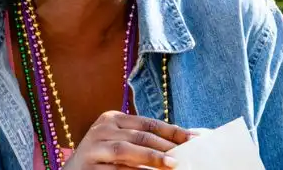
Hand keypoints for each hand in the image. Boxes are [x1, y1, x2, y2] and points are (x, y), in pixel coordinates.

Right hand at [61, 111, 193, 169]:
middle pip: (140, 136)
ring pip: (127, 151)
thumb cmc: (104, 157)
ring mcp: (93, 148)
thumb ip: (144, 139)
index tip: (194, 138)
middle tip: (186, 153)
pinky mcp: (88, 167)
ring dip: (152, 158)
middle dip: (166, 145)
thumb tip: (181, 141)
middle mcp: (102, 129)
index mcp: (112, 118)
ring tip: (172, 164)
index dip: (173, 131)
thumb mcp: (121, 141)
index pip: (148, 124)